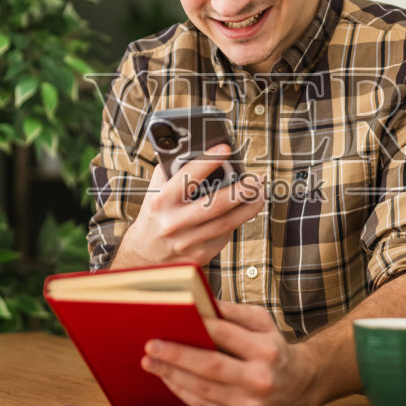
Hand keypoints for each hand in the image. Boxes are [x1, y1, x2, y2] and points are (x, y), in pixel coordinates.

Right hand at [112, 145, 263, 267]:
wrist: (145, 256)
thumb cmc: (155, 216)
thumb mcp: (156, 192)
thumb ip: (171, 171)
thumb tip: (197, 150)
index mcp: (161, 201)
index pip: (187, 177)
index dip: (208, 161)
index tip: (226, 148)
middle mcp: (173, 223)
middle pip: (215, 204)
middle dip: (241, 190)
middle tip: (257, 179)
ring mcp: (187, 242)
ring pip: (226, 223)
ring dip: (248, 207)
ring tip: (260, 194)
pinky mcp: (199, 255)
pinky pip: (224, 236)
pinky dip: (235, 222)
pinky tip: (242, 212)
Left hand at [142, 302, 318, 405]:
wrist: (300, 385)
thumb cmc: (274, 347)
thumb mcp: (263, 322)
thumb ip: (233, 312)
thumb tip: (199, 304)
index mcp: (267, 350)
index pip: (226, 336)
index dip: (198, 327)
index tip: (171, 319)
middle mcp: (260, 379)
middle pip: (210, 366)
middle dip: (176, 355)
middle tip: (151, 346)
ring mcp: (250, 403)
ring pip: (203, 389)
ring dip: (172, 375)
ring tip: (151, 363)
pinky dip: (183, 393)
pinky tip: (168, 379)